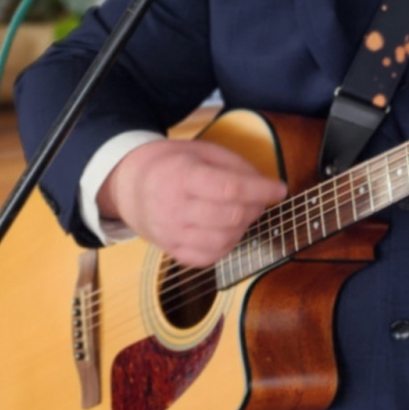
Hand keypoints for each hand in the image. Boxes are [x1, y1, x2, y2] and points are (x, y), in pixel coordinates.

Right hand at [98, 139, 286, 267]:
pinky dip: (226, 246)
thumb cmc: (171, 164)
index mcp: (182, 178)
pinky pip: (208, 258)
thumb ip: (235, 166)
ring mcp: (171, 234)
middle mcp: (174, 209)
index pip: (230, 189)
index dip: (261, 190)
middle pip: (230, 216)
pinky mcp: (171, 251)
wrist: (128, 185)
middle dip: (256, 207)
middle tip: (260, 198)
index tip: (280, 188)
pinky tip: (228, 229)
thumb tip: (265, 185)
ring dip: (244, 227)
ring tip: (243, 212)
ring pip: (223, 241)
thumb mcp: (202, 151)